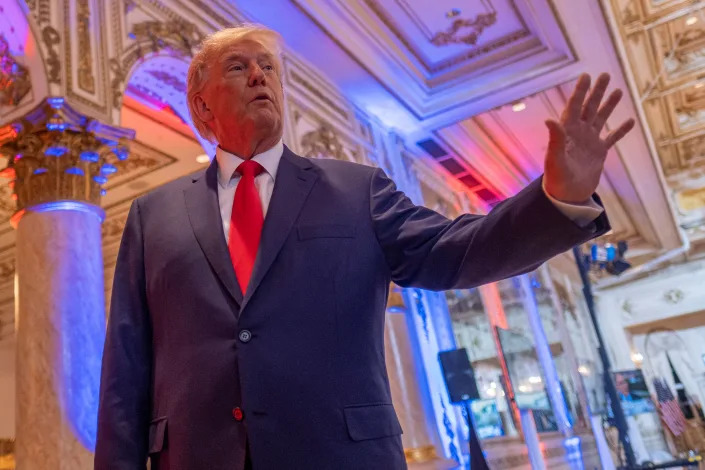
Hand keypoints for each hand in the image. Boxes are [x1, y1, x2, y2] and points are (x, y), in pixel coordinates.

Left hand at [544, 73, 634, 202]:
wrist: (566, 197)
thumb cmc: (556, 179)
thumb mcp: (554, 158)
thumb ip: (555, 139)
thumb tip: (549, 119)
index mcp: (567, 132)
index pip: (574, 107)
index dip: (580, 91)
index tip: (586, 75)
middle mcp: (578, 133)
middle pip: (589, 108)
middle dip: (597, 92)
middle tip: (604, 75)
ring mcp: (589, 142)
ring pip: (601, 119)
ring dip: (609, 105)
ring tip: (617, 91)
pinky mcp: (599, 153)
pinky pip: (612, 138)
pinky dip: (621, 130)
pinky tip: (630, 121)